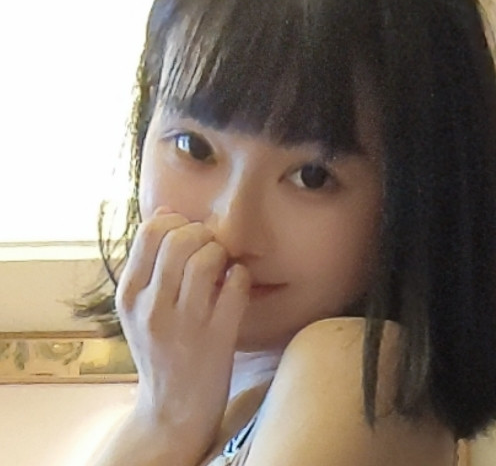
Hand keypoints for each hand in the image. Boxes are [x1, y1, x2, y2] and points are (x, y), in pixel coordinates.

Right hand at [115, 208, 249, 463]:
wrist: (172, 409)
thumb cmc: (159, 349)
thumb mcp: (139, 308)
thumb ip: (149, 262)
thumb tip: (167, 211)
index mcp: (129, 295)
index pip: (149, 231)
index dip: (175, 221)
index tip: (186, 234)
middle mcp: (152, 308)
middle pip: (179, 239)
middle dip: (202, 233)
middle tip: (209, 247)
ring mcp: (185, 324)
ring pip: (206, 258)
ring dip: (222, 252)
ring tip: (223, 265)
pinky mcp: (217, 338)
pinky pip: (235, 285)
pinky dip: (241, 275)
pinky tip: (236, 283)